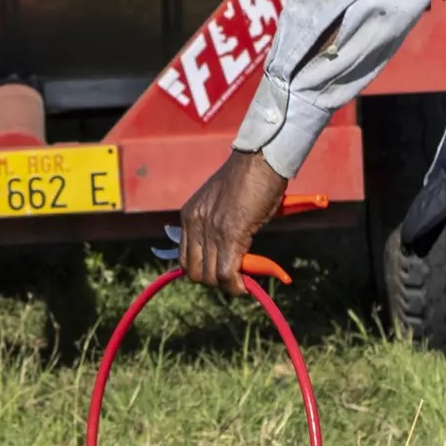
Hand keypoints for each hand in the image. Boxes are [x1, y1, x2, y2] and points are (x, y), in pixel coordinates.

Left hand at [179, 149, 290, 291]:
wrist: (260, 159)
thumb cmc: (249, 178)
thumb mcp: (222, 203)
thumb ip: (217, 226)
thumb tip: (229, 254)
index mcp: (189, 215)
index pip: (184, 259)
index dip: (203, 272)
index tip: (221, 274)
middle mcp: (194, 223)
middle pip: (194, 272)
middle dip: (215, 282)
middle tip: (235, 278)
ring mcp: (211, 229)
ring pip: (211, 276)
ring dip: (227, 285)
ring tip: (243, 281)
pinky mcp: (230, 234)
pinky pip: (227, 273)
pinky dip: (236, 285)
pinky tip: (246, 286)